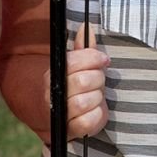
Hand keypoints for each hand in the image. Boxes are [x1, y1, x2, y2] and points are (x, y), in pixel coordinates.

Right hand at [49, 25, 109, 140]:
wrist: (57, 116)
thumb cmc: (73, 87)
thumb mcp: (77, 66)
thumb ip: (83, 49)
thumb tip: (87, 27)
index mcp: (54, 73)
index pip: (74, 61)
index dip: (93, 58)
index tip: (104, 60)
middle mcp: (53, 93)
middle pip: (82, 81)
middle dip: (98, 79)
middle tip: (99, 80)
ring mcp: (60, 113)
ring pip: (85, 101)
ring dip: (97, 98)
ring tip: (95, 96)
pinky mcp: (70, 130)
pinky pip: (89, 121)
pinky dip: (97, 115)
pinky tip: (95, 110)